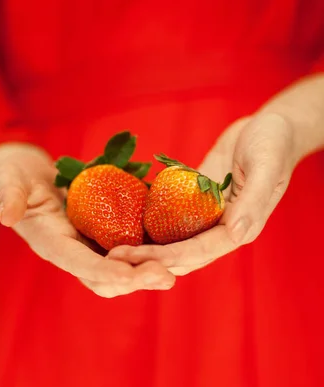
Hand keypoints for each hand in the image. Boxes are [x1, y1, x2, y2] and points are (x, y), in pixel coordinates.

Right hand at [0, 143, 175, 296]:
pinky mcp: (103, 237)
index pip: (78, 263)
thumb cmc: (15, 177)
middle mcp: (73, 252)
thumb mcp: (9, 181)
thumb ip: (10, 196)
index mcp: (51, 243)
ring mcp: (89, 247)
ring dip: (144, 275)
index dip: (102, 271)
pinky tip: (174, 250)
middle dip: (133, 281)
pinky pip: (127, 252)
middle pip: (104, 278)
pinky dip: (147, 255)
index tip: (128, 276)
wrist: (26, 179)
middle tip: (165, 277)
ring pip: (119, 272)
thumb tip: (6, 217)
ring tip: (173, 273)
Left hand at [108, 111, 297, 275]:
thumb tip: (236, 234)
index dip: (165, 257)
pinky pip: (170, 217)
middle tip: (112, 258)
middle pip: (181, 253)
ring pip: (173, 240)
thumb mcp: (266, 166)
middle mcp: (222, 228)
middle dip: (148, 259)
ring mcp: (208, 216)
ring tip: (112, 248)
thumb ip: (253, 201)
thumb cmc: (274, 142)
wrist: (271, 126)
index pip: (198, 251)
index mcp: (241, 227)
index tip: (134, 260)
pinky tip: (122, 220)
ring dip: (146, 246)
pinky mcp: (196, 201)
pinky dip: (150, 223)